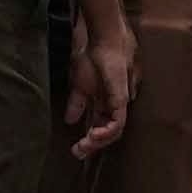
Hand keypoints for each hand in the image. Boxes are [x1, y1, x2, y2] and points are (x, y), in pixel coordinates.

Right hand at [67, 23, 135, 158]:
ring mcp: (120, 102)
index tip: (76, 148)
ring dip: (98, 142)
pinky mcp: (121, 98)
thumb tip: (70, 120)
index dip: (90, 139)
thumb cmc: (91, 56)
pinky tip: (93, 136)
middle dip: (93, 145)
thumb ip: (77, 103)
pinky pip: (118, 123)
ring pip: (114, 131)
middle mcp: (115, 104)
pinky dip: (106, 133)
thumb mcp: (79, 84)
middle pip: (108, 131)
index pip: (101, 126)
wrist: (101, 39)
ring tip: (83, 147)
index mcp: (105, 101)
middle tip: (78, 153)